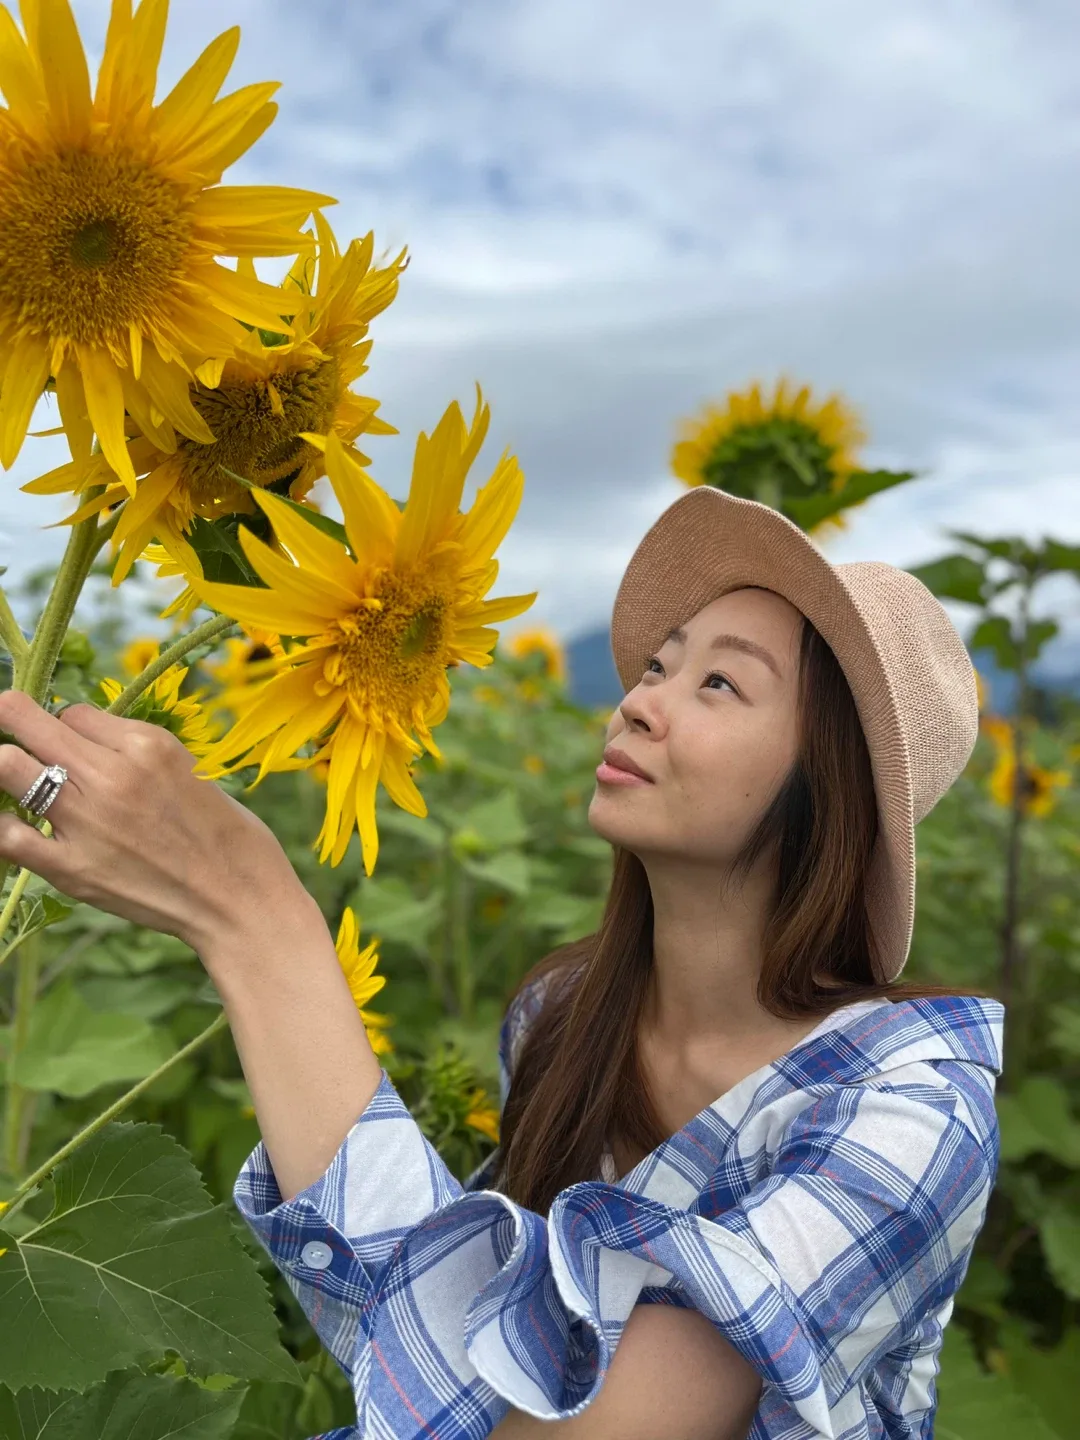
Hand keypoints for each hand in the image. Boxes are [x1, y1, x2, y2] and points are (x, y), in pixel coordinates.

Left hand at [0, 689, 303, 955]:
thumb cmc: (227, 836)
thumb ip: (137, 752)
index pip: (73, 712)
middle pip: (23, 719)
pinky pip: (7, 836)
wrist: (239, 902)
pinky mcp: (72, 869)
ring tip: (15, 778)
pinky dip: (1, 824)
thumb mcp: (190, 769)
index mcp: (147, 745)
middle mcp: (112, 775)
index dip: (68, 727)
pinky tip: (11, 824)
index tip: (74, 745)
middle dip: (9, 718)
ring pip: (6, 766)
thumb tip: (88, 738)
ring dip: (4, 766)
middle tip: (10, 733)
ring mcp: (87, 821)